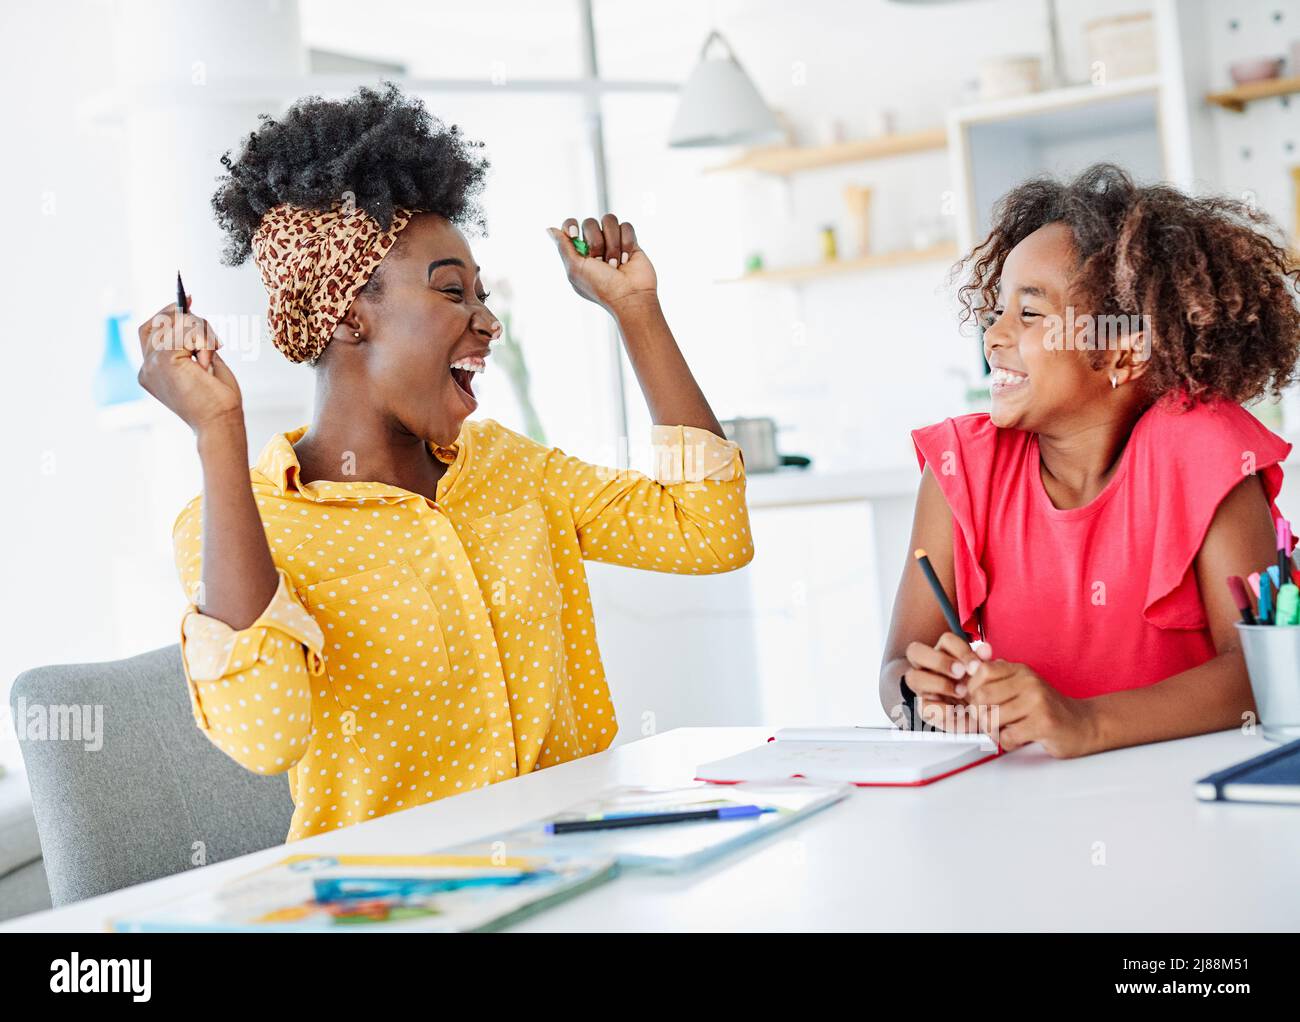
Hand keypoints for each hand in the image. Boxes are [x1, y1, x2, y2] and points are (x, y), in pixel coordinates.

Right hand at [136, 299, 243, 435]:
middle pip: (161, 321)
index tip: (188, 299)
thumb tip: (188, 312)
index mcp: (151, 370)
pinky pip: (187, 331)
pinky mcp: (163, 360)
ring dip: (203, 333)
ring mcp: (152, 363)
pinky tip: (206, 361)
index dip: (167, 311)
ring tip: (210, 358)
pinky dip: (204, 341)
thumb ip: (191, 342)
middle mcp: (146, 366)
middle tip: (209, 336)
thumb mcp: (202, 364)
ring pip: (177, 323)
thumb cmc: (217, 401)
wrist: (220, 423)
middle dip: (191, 321)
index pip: (149, 329)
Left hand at [547, 214, 656, 312]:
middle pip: (590, 222)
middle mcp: (595, 246)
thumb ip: (562, 246)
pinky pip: (626, 226)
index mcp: (578, 253)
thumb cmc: (601, 287)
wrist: (630, 296)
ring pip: (609, 221)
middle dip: (596, 242)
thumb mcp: (574, 269)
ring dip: (612, 244)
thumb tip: (549, 229)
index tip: (574, 236)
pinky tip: (626, 259)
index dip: (571, 226)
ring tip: (615, 263)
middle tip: (600, 261)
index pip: (570, 226)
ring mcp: (613, 243)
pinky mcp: (630, 242)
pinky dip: (626, 242)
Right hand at [903, 632, 990, 731]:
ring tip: (962, 692)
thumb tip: (986, 649)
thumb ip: (982, 662)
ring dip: (939, 684)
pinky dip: (942, 709)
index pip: (945, 640)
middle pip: (915, 651)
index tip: (975, 666)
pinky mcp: (924, 708)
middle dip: (939, 661)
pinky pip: (922, 706)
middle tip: (960, 673)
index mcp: (944, 653)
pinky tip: (959, 711)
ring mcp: (922, 687)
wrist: (980, 716)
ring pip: (913, 678)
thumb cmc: (979, 689)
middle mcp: (927, 666)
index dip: (960, 650)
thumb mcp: (984, 676)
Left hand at [964, 658, 1099, 756]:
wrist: (1084, 725)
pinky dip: (1008, 743)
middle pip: (982, 697)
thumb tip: (967, 676)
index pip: (981, 672)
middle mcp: (1029, 682)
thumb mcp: (1022, 687)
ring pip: (992, 718)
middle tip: (990, 723)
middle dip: (980, 715)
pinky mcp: (1044, 723)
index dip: (973, 690)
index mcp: (1020, 670)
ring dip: (994, 732)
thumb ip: (998, 681)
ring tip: (1006, 731)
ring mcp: (1037, 701)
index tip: (979, 703)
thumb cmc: (1047, 709)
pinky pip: (1008, 736)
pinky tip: (1019, 739)